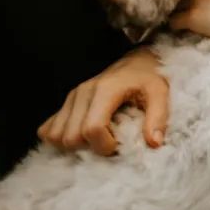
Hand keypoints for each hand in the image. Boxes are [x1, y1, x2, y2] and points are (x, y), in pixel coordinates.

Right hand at [38, 48, 167, 155]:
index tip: (119, 145)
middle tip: (110, 142)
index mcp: (105, 90)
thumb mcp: (160, 92)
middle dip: (90, 148)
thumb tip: (153, 144)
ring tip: (97, 139)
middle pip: (70, 136)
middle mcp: (83, 92)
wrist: (138, 61)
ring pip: (55, 135)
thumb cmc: (149, 76)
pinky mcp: (66, 102)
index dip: (104, 145)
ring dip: (74, 145)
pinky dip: (61, 138)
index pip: (92, 129)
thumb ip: (158, 117)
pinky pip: (48, 128)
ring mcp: (71, 97)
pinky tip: (82, 136)